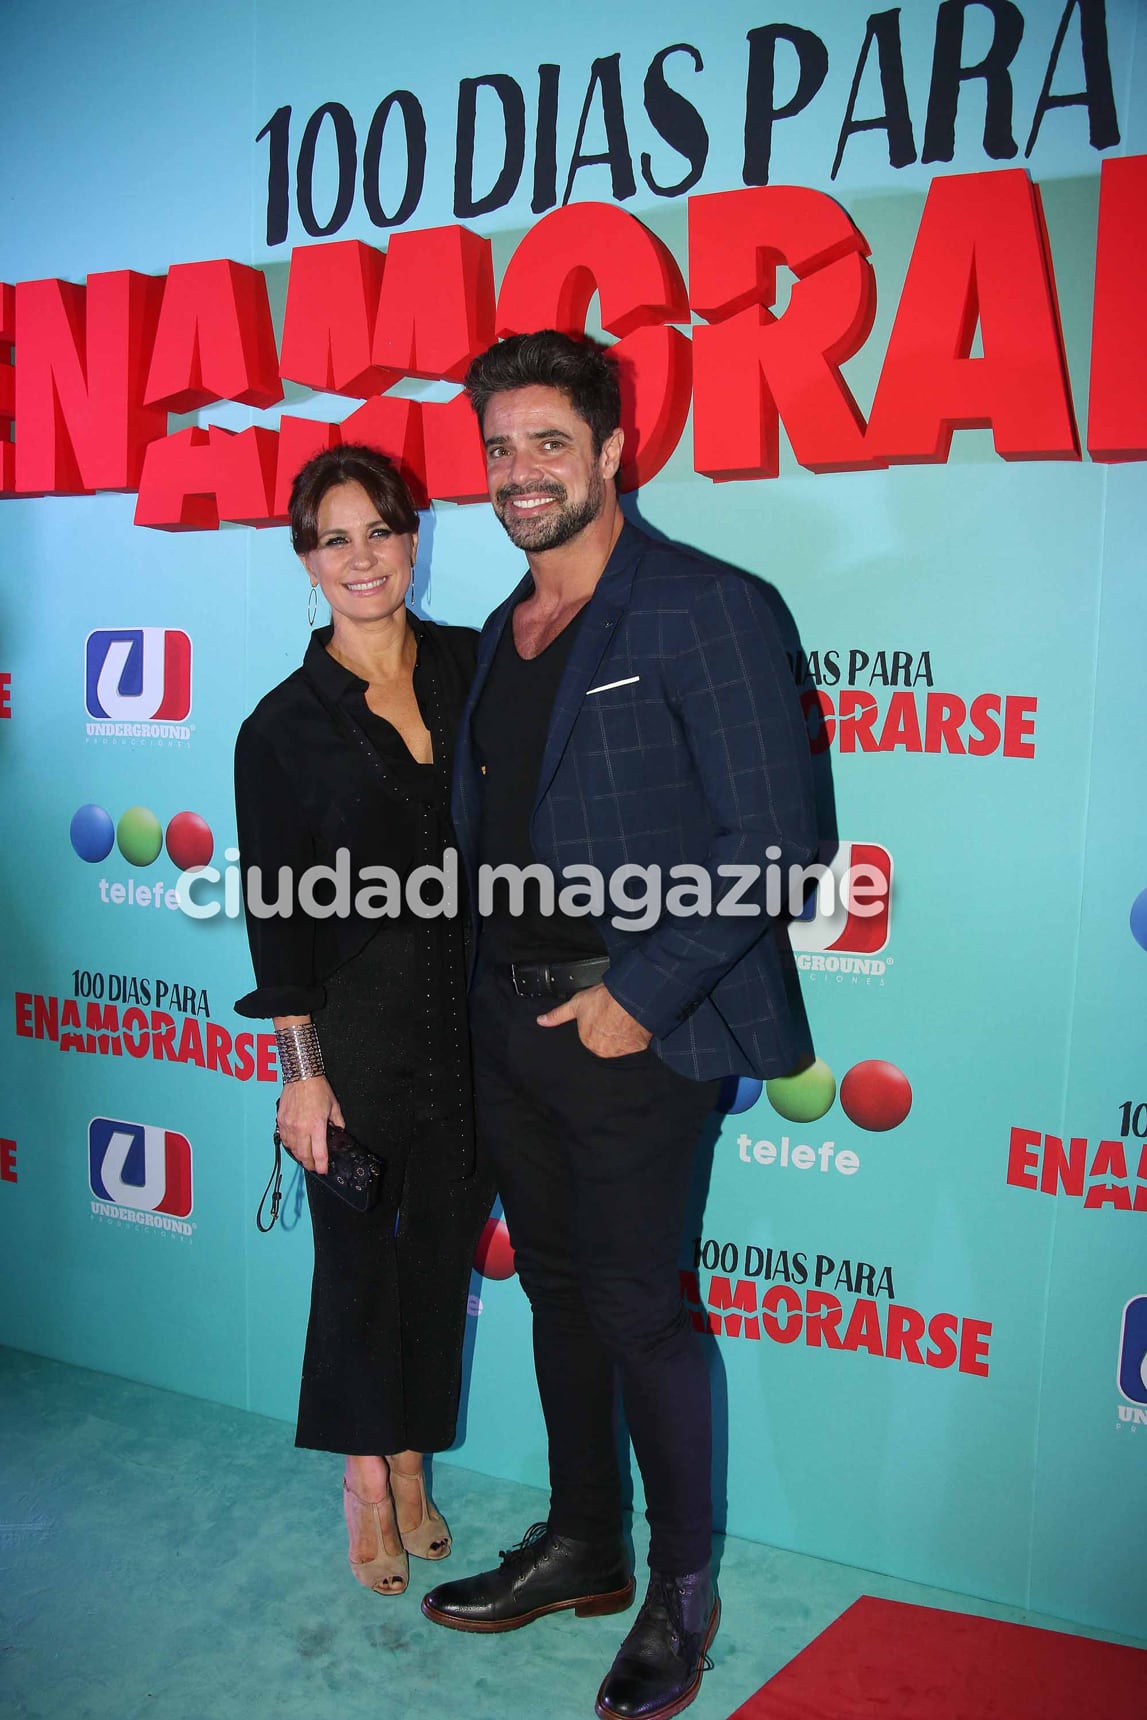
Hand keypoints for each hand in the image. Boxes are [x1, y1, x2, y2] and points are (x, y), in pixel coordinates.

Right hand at [276, 1076, 344, 1173]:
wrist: (301, 1075)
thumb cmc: (317, 1088)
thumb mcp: (333, 1106)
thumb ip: (337, 1121)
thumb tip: (339, 1130)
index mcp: (316, 1126)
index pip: (319, 1153)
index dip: (321, 1165)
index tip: (323, 1170)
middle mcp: (301, 1128)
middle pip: (304, 1155)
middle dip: (310, 1164)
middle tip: (314, 1166)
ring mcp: (289, 1125)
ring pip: (292, 1149)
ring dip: (299, 1156)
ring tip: (305, 1158)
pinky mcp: (281, 1121)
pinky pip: (284, 1139)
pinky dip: (289, 1145)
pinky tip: (294, 1145)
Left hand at [537, 984, 651, 1058]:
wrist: (629, 998)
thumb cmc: (604, 1000)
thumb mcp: (575, 1004)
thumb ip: (558, 1015)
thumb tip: (541, 1021)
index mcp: (588, 1042)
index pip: (591, 1036)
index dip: (597, 1023)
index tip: (602, 1015)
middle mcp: (604, 1050)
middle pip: (605, 1042)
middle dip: (609, 1031)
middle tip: (613, 1016)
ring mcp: (621, 1050)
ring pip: (621, 1044)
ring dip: (622, 1034)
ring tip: (623, 1018)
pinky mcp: (637, 1047)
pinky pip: (635, 1044)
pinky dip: (635, 1036)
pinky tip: (633, 1024)